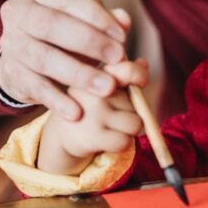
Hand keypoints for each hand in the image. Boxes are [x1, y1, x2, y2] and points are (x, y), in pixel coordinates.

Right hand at [0, 0, 131, 119]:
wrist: (24, 58)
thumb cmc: (62, 33)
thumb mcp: (82, 20)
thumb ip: (104, 18)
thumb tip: (124, 20)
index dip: (96, 15)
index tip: (121, 35)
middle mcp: (17, 13)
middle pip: (50, 25)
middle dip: (88, 42)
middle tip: (118, 58)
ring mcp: (11, 44)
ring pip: (44, 58)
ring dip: (78, 74)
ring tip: (107, 87)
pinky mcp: (11, 72)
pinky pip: (35, 87)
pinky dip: (57, 100)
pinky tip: (77, 112)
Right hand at [37, 58, 148, 174]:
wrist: (63, 133)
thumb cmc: (92, 105)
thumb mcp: (105, 85)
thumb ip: (126, 73)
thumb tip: (143, 63)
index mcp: (97, 73)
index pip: (129, 70)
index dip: (140, 76)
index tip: (140, 82)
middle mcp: (93, 90)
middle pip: (138, 103)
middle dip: (131, 112)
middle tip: (112, 115)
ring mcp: (92, 112)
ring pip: (135, 124)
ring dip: (128, 130)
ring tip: (110, 127)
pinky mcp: (91, 135)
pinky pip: (125, 142)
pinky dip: (121, 144)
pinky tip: (106, 140)